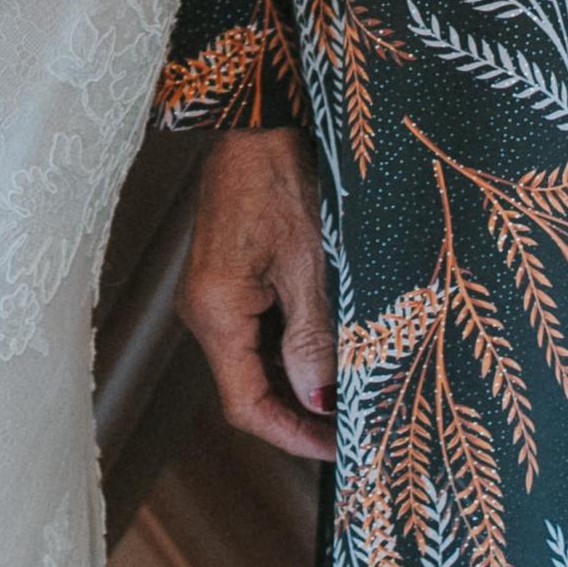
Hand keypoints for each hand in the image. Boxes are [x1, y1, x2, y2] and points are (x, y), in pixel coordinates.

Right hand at [174, 131, 336, 463]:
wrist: (259, 117)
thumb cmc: (280, 175)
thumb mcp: (309, 261)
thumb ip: (313, 338)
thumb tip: (320, 401)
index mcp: (216, 312)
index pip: (247, 406)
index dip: (294, 436)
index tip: (342, 450)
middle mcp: (206, 311)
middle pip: (250, 388)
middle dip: (304, 412)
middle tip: (361, 424)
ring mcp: (216, 295)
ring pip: (258, 362)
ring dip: (303, 380)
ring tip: (357, 387)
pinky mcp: (231, 278)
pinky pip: (261, 331)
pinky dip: (297, 348)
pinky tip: (335, 346)